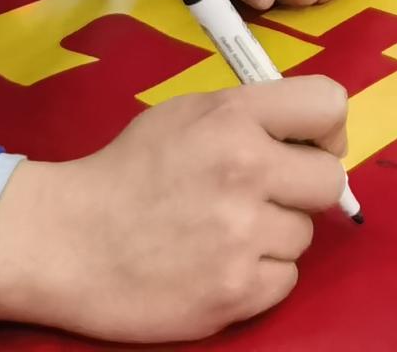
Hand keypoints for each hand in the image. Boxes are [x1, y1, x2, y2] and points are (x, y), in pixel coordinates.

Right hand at [0, 78, 349, 341]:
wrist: (66, 242)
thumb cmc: (127, 171)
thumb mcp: (186, 114)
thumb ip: (250, 115)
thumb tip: (312, 136)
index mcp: (233, 117)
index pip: (330, 104)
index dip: (325, 128)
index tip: (307, 145)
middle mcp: (246, 170)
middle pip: (330, 180)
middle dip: (302, 189)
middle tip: (263, 196)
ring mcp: (242, 236)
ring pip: (304, 234)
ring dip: (273, 235)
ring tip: (222, 232)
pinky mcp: (236, 291)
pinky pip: (285, 280)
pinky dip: (259, 276)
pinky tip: (217, 265)